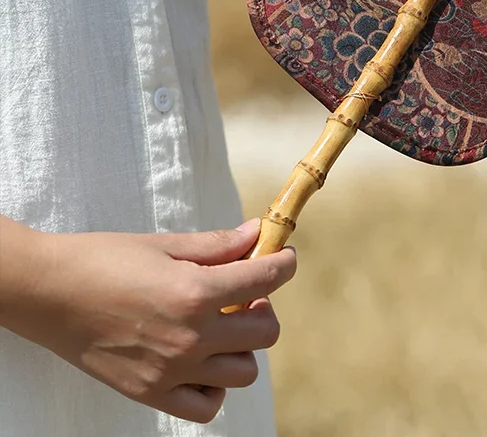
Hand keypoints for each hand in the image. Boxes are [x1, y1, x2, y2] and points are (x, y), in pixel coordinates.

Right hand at [6, 220, 293, 423]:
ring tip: (221, 324)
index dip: (284, 263)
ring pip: (243, 372)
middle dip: (264, 306)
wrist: (50, 294)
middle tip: (243, 292)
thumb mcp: (165, 244)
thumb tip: (255, 235)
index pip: (265, 281)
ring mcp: (172, 371)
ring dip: (242, 346)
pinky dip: (215, 386)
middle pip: (264, 332)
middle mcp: (190, 337)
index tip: (284, 256)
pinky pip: (207, 406)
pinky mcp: (151, 393)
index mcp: (195, 292)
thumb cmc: (105, 259)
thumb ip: (216, 245)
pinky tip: (203, 359)